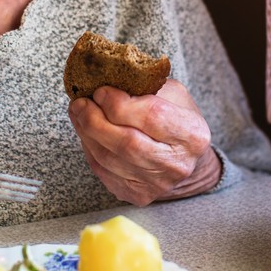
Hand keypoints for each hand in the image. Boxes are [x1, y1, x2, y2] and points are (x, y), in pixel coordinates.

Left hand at [67, 79, 220, 205]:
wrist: (182, 159)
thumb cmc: (175, 119)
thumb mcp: (172, 94)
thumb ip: (145, 86)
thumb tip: (105, 77)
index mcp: (192, 135)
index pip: (151, 117)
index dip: (120, 103)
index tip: (101, 91)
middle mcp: (176, 164)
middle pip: (127, 143)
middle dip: (96, 120)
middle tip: (80, 102)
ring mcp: (156, 184)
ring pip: (109, 159)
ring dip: (87, 133)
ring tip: (78, 112)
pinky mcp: (136, 194)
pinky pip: (103, 171)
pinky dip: (89, 148)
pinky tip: (86, 132)